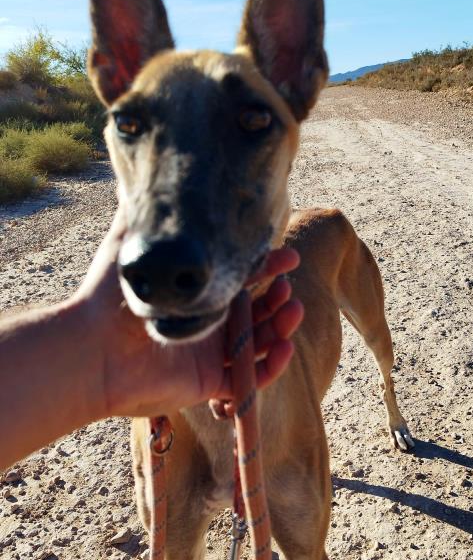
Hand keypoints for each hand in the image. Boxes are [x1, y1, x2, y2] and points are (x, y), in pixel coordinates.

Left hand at [77, 209, 303, 417]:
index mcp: (196, 293)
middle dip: (279, 299)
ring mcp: (211, 354)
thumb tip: (142, 175)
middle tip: (287, 287)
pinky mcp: (209, 383)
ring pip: (261, 343)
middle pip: (259, 311)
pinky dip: (272, 366)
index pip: (243, 279)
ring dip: (282, 327)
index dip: (268, 269)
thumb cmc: (107, 298)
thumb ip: (139, 211)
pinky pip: (251, 379)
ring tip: (292, 311)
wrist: (93, 349)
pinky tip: (284, 347)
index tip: (288, 256)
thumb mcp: (127, 243)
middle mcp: (208, 323)